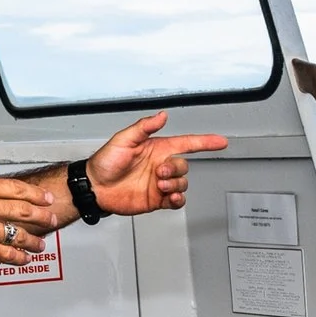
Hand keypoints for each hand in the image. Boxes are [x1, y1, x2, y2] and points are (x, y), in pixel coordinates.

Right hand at [0, 162, 54, 265]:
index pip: (16, 189)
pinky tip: (24, 259)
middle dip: (42, 217)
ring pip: (17, 234)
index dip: (36, 195)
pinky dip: (18, 257)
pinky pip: (4, 253)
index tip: (46, 199)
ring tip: (41, 245)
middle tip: (52, 220)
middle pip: (23, 211)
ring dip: (33, 240)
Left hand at [87, 111, 229, 214]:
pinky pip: (177, 201)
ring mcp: (159, 183)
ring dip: (175, 185)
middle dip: (175, 170)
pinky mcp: (157, 199)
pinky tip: (170, 197)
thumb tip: (162, 116)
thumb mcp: (123, 139)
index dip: (205, 142)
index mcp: (157, 149)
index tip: (220, 141)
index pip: (187, 143)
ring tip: (159, 185)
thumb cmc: (105, 162)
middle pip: (184, 166)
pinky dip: (178, 199)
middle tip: (159, 172)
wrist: (95, 188)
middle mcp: (160, 165)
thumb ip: (144, 127)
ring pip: (182, 184)